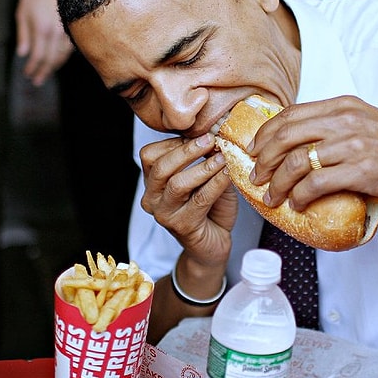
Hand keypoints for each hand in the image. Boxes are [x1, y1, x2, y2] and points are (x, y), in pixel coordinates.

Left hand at [15, 0, 74, 86]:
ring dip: (53, 68)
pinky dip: (61, 59)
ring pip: (62, 57)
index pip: (37, 56)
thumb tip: (23, 54)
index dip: (32, 68)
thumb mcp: (22, 14)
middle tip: (36, 82)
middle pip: (51, 60)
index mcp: (42, 29)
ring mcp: (67, 32)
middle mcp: (56, 33)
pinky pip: (68, 50)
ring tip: (44, 76)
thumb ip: (23, 35)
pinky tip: (56, 63)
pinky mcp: (73, 30)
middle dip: (42, 72)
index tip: (26, 74)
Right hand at [139, 134, 237, 265]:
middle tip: (210, 140)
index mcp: (152, 183)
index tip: (199, 133)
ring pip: (177, 184)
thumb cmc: (209, 208)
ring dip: (202, 167)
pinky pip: (200, 199)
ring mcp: (164, 214)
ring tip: (221, 157)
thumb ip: (204, 158)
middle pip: (160, 168)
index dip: (174, 142)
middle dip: (187, 151)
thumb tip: (215, 136)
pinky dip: (216, 183)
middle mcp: (152, 199)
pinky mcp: (182, 226)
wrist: (213, 243)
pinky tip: (228, 173)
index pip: (150, 155)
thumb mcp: (204, 177)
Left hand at [248, 96, 377, 208]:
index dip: (266, 133)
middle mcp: (345, 120)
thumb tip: (303, 147)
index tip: (254, 150)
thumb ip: (337, 127)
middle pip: (285, 136)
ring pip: (296, 161)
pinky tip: (298, 204)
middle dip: (263, 159)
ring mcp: (354, 145)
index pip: (291, 114)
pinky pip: (316, 183)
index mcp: (343, 106)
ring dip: (277, 183)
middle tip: (256, 178)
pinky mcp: (363, 171)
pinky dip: (300, 196)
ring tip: (273, 197)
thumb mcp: (368, 122)